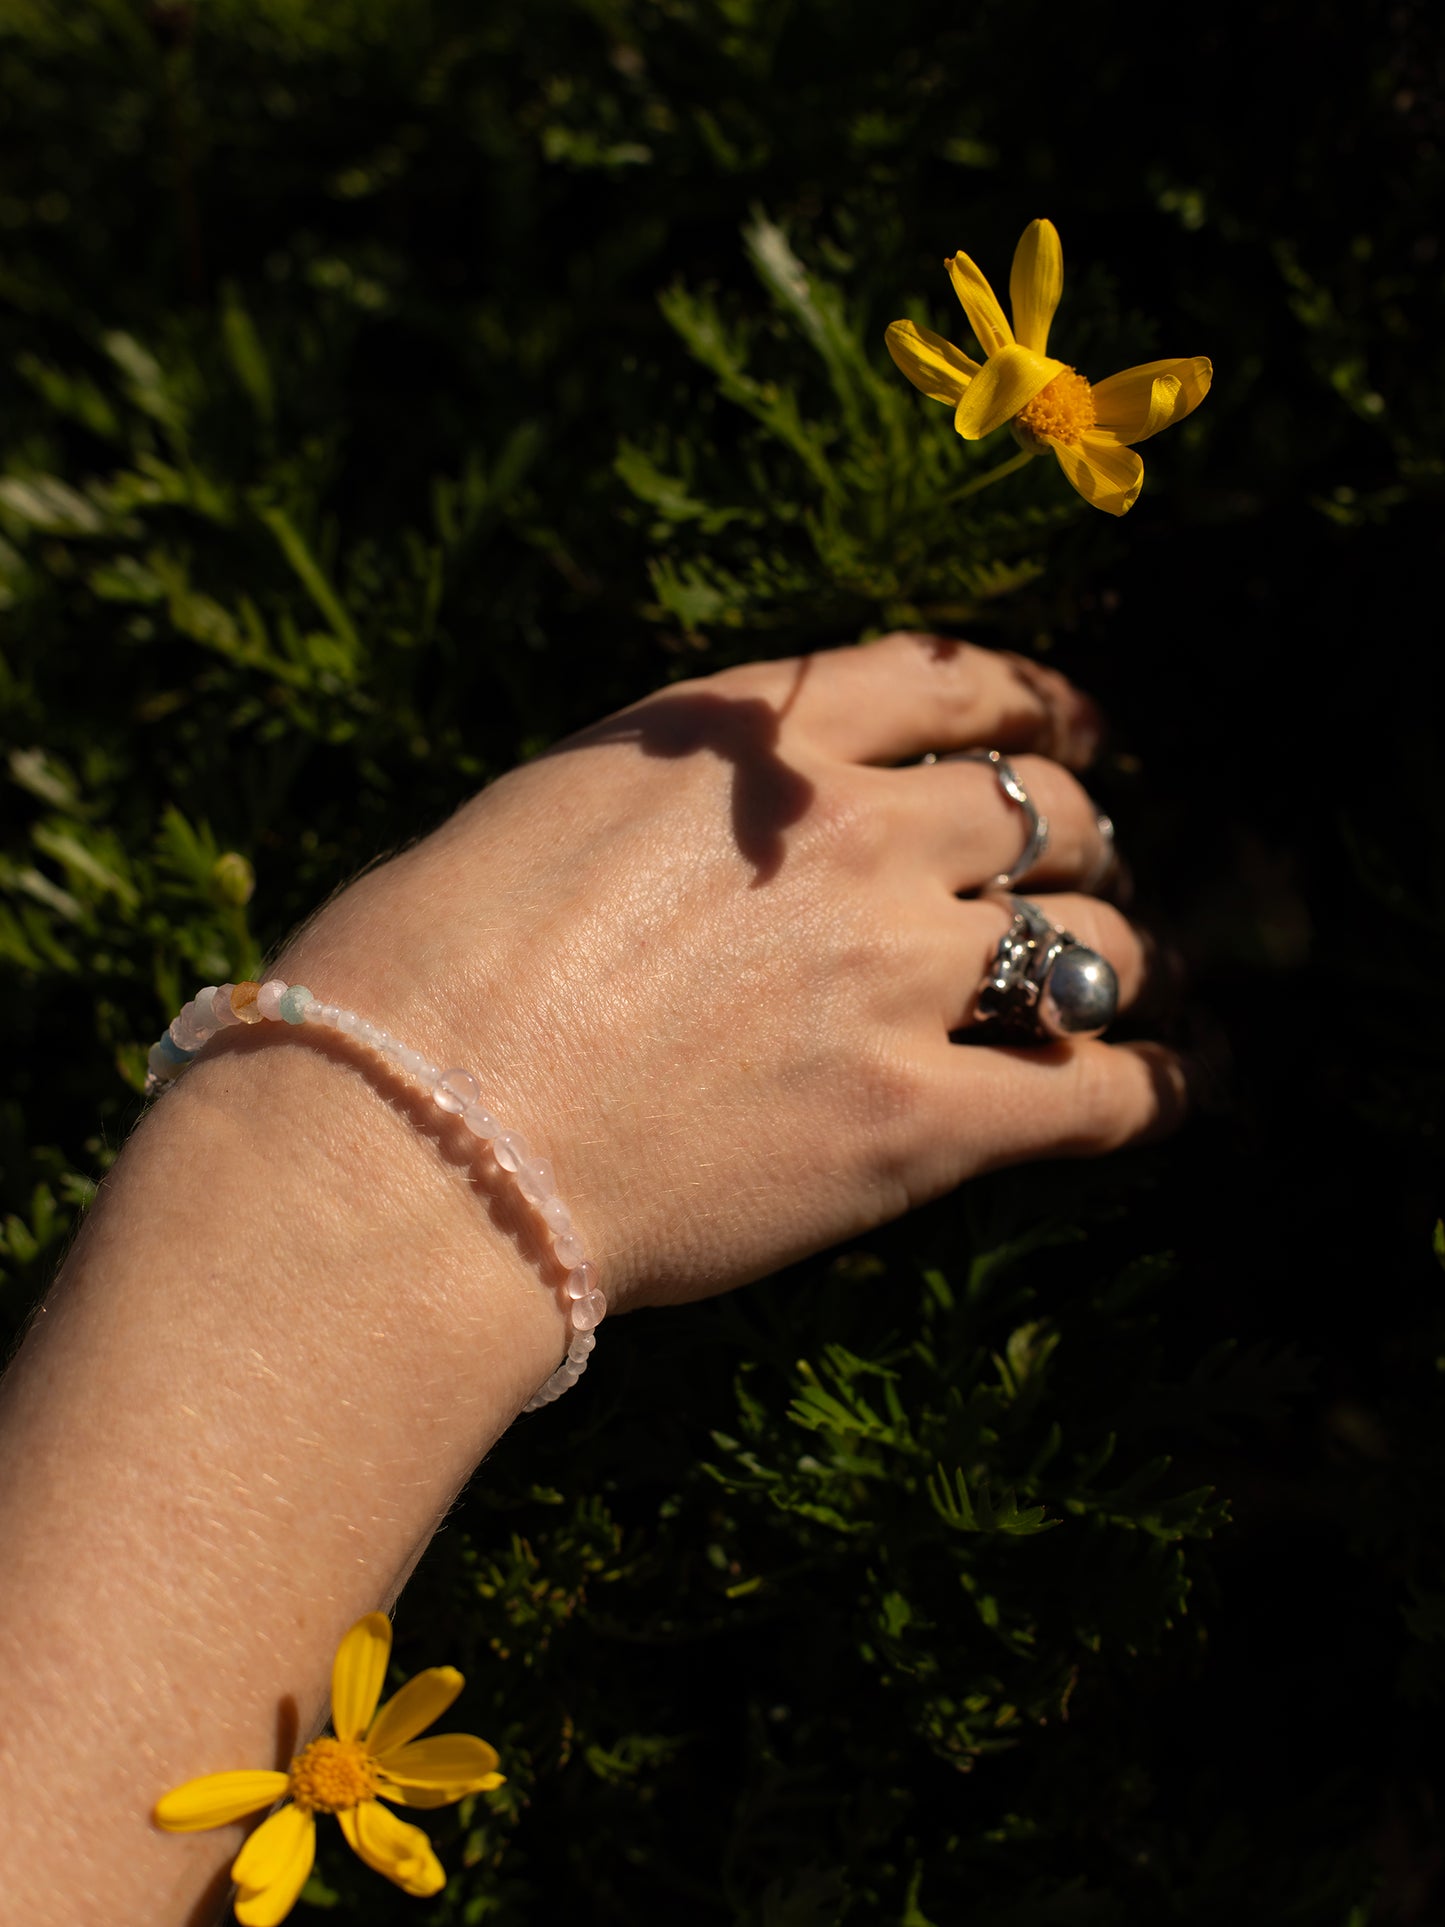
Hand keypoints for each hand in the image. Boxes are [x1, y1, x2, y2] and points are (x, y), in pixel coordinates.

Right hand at [277, 632, 1184, 1312]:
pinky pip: (1094, 1095)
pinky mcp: (914, 1123)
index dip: (1042, 704)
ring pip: (1092, 943)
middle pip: (1049, 814)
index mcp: (759, 737)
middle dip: (1083, 841)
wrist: (413, 1138)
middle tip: (1082, 877)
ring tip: (1133, 979)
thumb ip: (677, 795)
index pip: (957, 680)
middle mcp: (856, 831)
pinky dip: (1153, 1090)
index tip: (1077, 731)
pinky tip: (1174, 1089)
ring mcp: (898, 974)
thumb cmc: (420, 974)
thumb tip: (721, 830)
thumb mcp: (546, 806)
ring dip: (1121, 958)